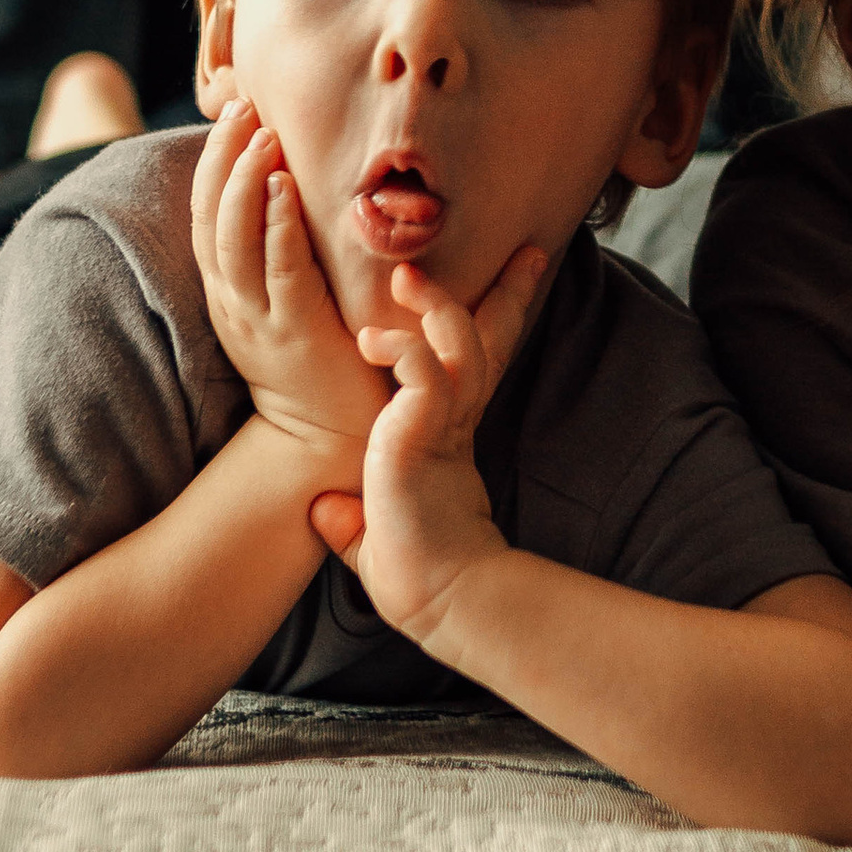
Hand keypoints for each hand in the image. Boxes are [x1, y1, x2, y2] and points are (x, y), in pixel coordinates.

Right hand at [191, 97, 387, 472]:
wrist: (330, 438)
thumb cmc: (320, 359)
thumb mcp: (287, 298)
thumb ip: (282, 249)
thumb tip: (291, 187)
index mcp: (228, 289)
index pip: (206, 212)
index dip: (215, 160)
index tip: (234, 112)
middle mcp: (232, 300)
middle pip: (211, 215)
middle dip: (223, 156)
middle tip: (241, 107)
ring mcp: (258, 318)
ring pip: (234, 239)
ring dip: (245, 180)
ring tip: (261, 134)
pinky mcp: (293, 333)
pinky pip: (278, 271)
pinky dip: (278, 225)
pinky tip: (287, 189)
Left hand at [310, 241, 549, 649]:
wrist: (435, 596)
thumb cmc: (412, 572)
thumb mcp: (375, 532)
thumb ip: (353, 518)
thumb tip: (326, 514)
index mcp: (447, 434)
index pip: (473, 369)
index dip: (489, 332)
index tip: (495, 311)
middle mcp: (456, 421)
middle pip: (486, 340)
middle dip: (507, 295)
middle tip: (525, 254)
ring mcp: (446, 424)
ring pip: (457, 344)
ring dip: (435, 305)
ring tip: (405, 275)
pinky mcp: (428, 432)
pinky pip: (423, 372)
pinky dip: (403, 348)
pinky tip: (374, 339)